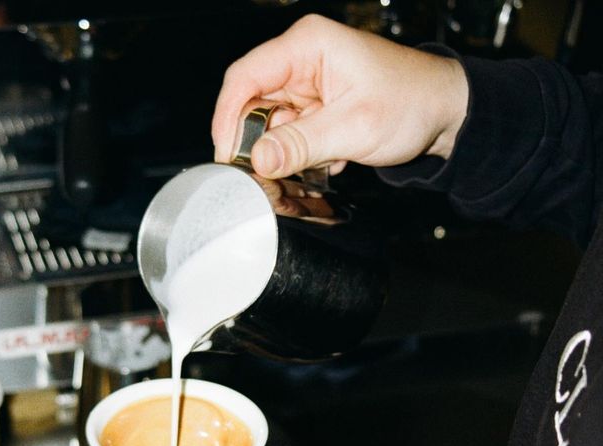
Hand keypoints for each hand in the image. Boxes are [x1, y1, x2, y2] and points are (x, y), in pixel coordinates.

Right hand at [212, 13, 467, 176]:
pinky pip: (291, 137)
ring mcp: (308, 87)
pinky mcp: (316, 110)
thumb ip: (302, 145)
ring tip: (320, 160)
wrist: (446, 113)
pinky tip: (331, 158)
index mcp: (308, 46)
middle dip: (259, 141)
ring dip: (287, 152)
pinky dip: (303, 155)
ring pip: (272, 126)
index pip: (245, 77)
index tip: (226, 154)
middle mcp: (303, 62)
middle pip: (253, 103)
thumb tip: (259, 159)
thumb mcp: (353, 127)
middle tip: (266, 172)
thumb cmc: (412, 102)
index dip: (228, 117)